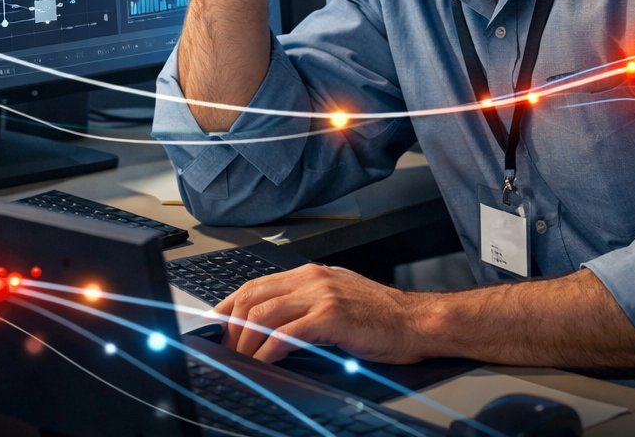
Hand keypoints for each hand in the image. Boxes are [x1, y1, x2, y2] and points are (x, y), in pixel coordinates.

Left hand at [215, 263, 429, 364]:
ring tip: (241, 359)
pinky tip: (265, 361)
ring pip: (264, 314)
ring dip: (246, 341)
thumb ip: (307, 304)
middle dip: (232, 326)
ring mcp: (321, 295)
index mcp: (311, 274)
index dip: (229, 305)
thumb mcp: (338, 299)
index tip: (216, 325)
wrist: (418, 321)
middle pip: (253, 297)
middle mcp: (312, 278)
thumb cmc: (382, 316)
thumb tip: (273, 324)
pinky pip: (287, 333)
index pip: (256, 284)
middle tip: (226, 349)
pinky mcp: (331, 316)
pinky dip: (269, 350)